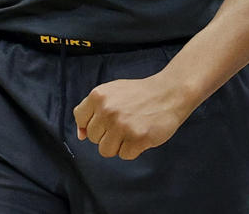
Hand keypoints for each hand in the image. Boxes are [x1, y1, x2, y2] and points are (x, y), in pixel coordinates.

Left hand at [72, 72, 194, 159]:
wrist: (168, 93)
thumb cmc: (139, 94)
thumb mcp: (112, 92)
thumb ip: (93, 110)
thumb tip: (80, 136)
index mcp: (98, 96)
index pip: (80, 119)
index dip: (92, 122)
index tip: (105, 119)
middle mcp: (107, 110)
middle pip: (93, 138)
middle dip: (107, 134)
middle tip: (124, 122)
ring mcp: (122, 125)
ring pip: (106, 150)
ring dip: (118, 145)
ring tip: (131, 131)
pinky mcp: (137, 138)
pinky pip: (125, 155)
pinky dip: (133, 149)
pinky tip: (141, 134)